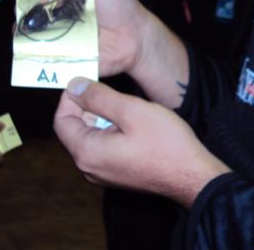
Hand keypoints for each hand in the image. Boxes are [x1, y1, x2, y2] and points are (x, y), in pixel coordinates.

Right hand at [39, 0, 188, 106]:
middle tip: (25, 26)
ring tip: (28, 42)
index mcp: (60, 1)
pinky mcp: (66, 62)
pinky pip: (47, 64)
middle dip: (23, 26)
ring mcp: (59, 44)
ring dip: (26, 45)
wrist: (136, 36)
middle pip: (28, 24)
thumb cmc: (118, 4)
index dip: (27, 4)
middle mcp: (55, 22)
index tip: (28, 5)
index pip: (33, 1)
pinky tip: (38, 58)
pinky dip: (39, 63)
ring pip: (32, 45)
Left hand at [54, 78, 229, 207]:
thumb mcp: (131, 111)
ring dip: (103, 117)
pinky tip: (133, 122)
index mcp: (86, 152)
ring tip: (126, 104)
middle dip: (89, 105)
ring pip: (91, 136)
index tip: (88, 79)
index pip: (61, 120)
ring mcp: (103, 173)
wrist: (192, 175)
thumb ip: (99, 97)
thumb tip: (74, 86)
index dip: (71, 97)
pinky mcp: (117, 173)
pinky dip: (112, 130)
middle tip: (110, 87)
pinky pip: (104, 147)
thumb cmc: (165, 143)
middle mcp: (89, 167)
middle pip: (75, 129)